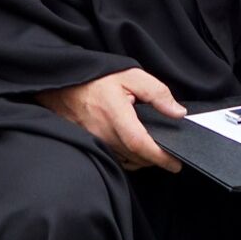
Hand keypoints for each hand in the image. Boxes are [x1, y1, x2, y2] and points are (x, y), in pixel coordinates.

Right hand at [36, 68, 186, 172]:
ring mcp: (96, 142)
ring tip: (154, 151)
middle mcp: (104, 133)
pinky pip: (114, 158)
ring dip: (142, 160)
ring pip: (126, 161)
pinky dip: (128, 158)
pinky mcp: (91, 144)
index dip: (160, 158)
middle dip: (155, 159)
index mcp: (116, 115)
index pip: (141, 144)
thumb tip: (177, 112)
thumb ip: (157, 93)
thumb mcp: (130, 75)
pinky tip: (134, 148)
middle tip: (169, 154)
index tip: (176, 164)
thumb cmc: (96, 79)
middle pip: (136, 157)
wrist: (62, 84)